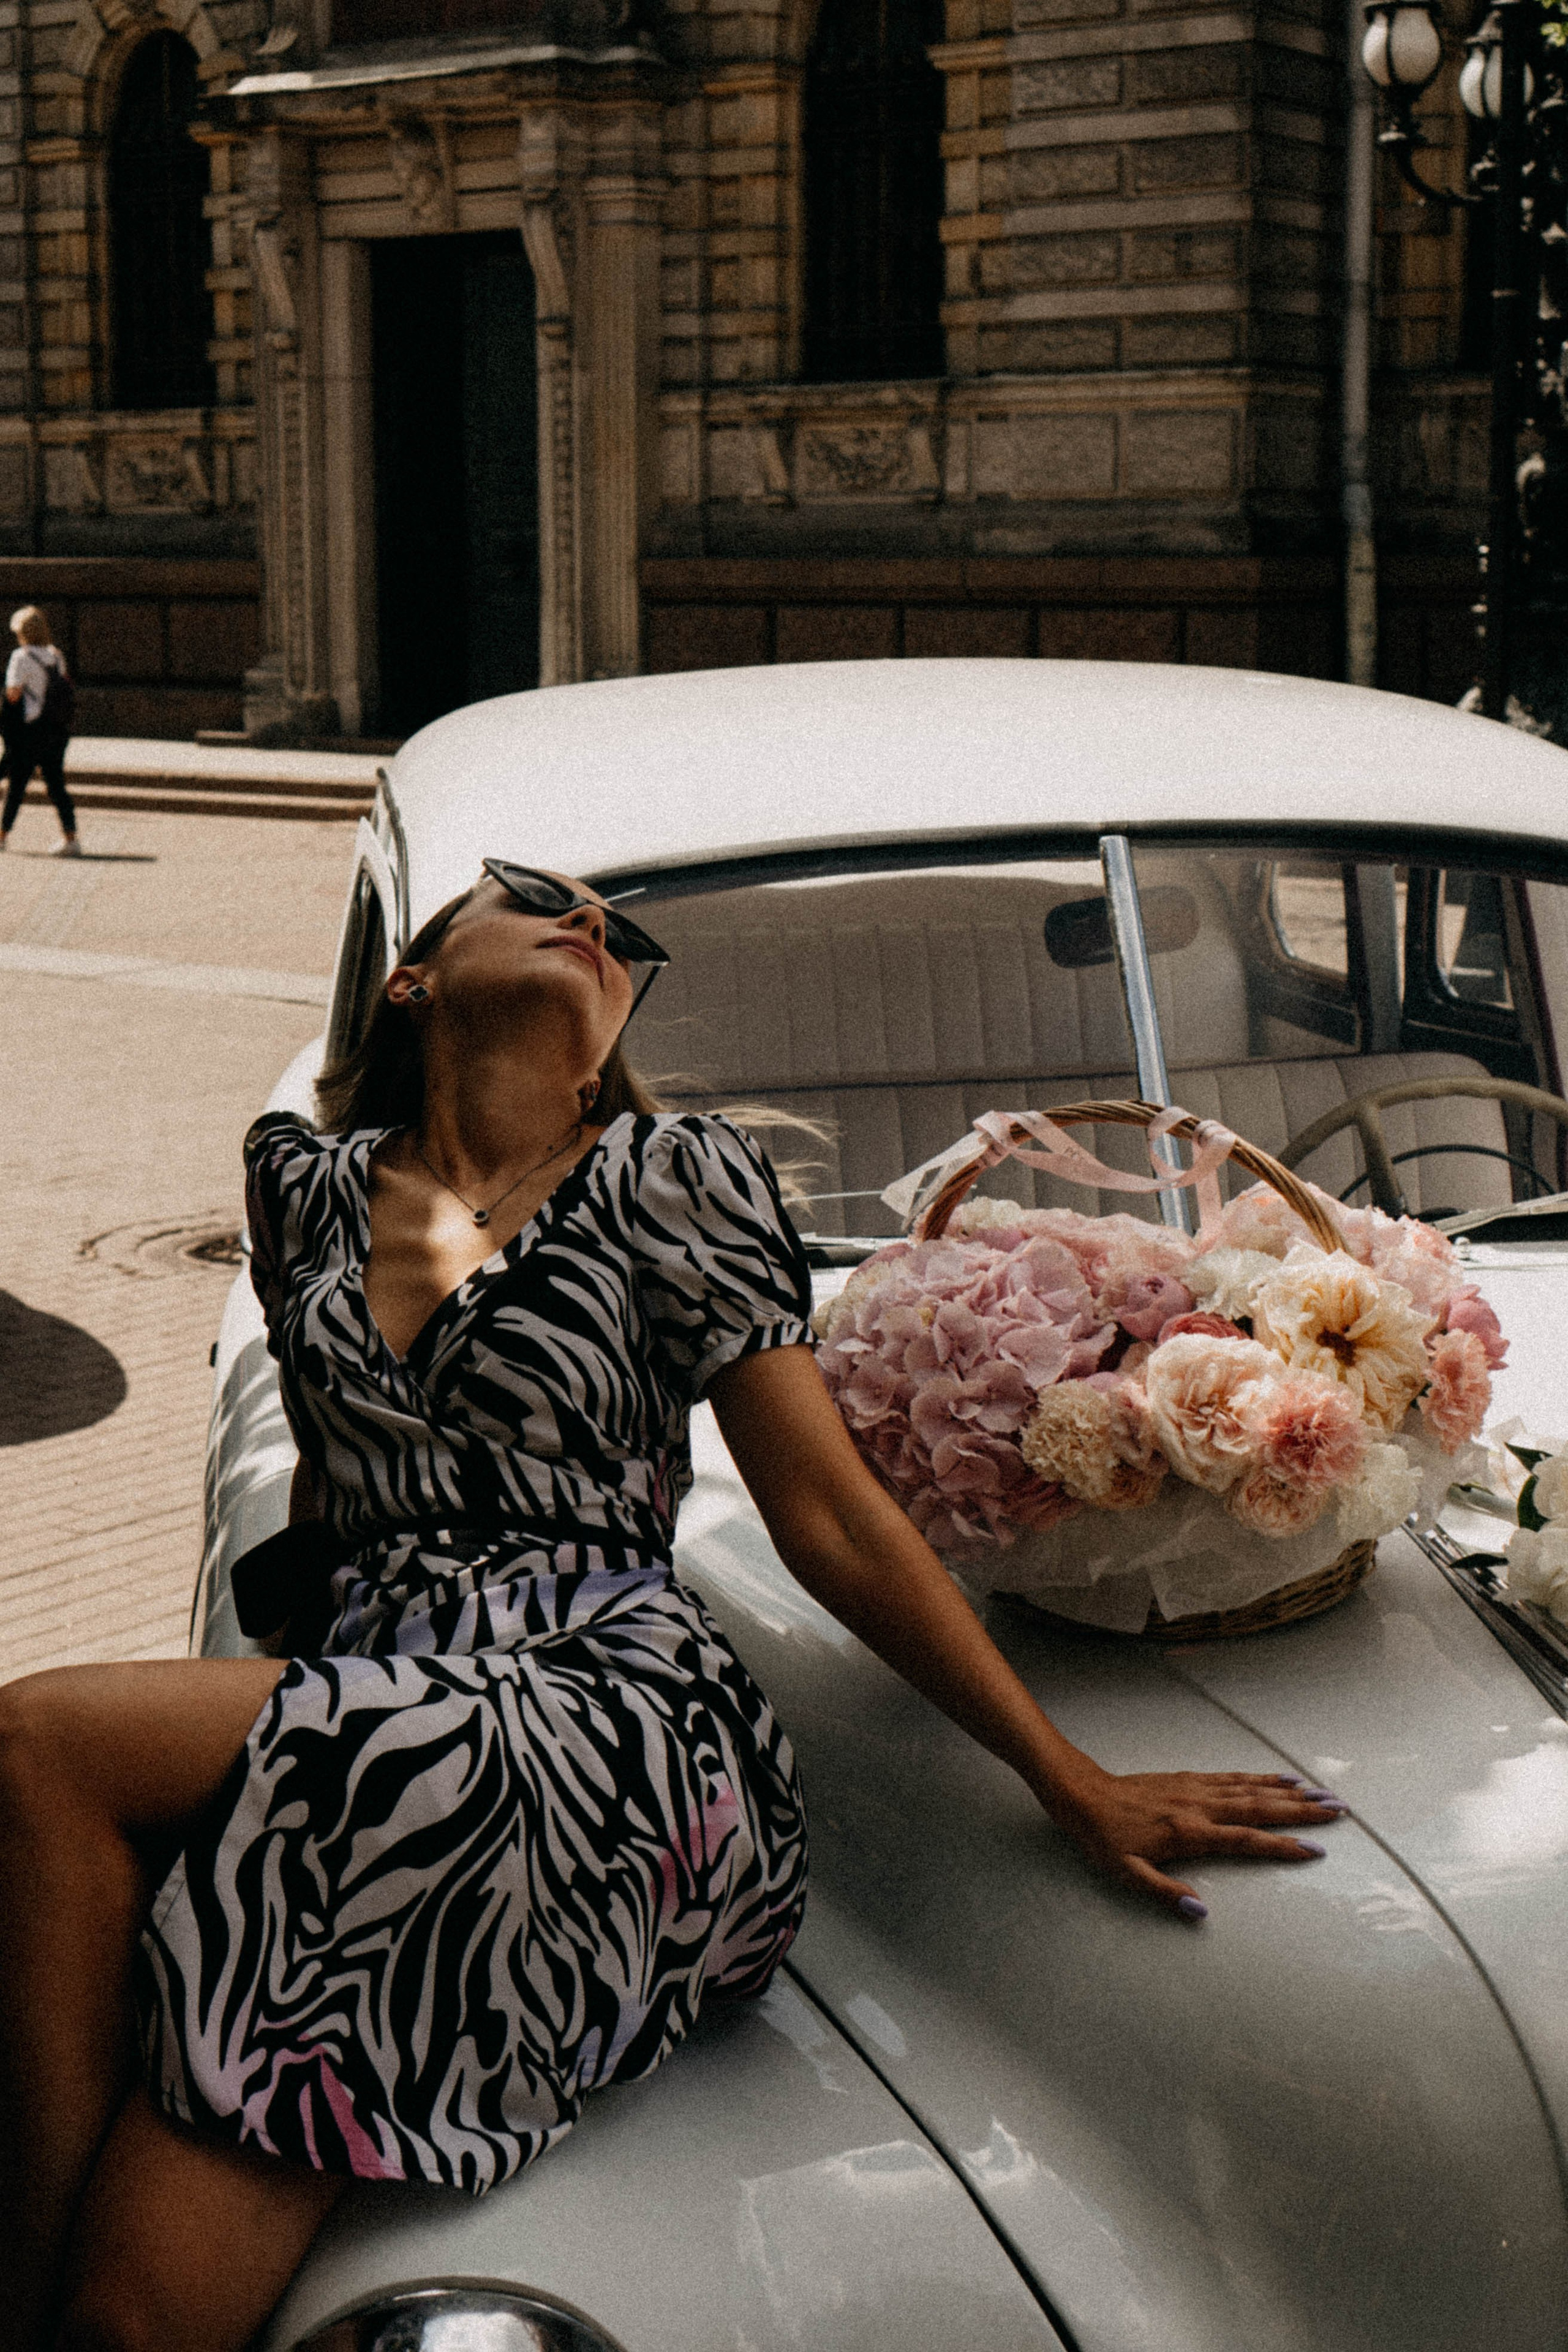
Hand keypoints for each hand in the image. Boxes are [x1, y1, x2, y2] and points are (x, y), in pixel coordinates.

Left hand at [1042, 1763, 1346, 1917]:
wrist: (1084, 1795)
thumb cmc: (1105, 1838)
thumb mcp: (1126, 1874)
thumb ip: (1164, 1893)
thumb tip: (1201, 1910)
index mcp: (1189, 1833)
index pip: (1245, 1841)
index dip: (1281, 1847)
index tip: (1313, 1850)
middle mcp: (1200, 1807)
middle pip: (1260, 1808)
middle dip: (1302, 1811)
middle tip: (1338, 1812)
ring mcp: (1197, 1789)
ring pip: (1252, 1789)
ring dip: (1289, 1792)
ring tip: (1322, 1794)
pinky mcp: (1190, 1779)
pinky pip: (1233, 1777)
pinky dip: (1261, 1777)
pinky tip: (1280, 1778)